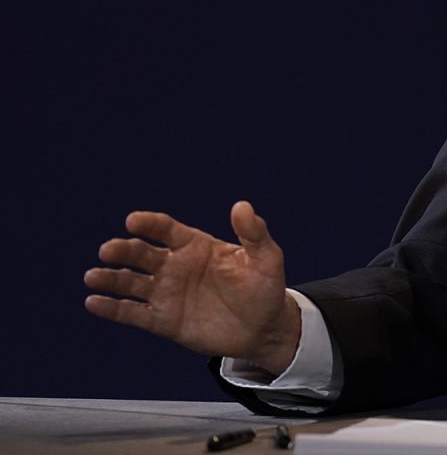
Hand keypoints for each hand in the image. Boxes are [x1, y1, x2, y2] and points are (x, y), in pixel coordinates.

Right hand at [85, 201, 300, 375]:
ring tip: (93, 276)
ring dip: (111, 278)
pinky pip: (133, 313)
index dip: (150, 224)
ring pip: (131, 283)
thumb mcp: (266, 258)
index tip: (133, 220)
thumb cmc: (264, 287)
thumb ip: (253, 233)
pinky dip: (112, 308)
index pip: (167, 230)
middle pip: (143, 254)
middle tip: (108, 250)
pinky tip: (93, 302)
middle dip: (124, 250)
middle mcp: (175, 266)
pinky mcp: (163, 320)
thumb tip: (242, 205)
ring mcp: (167, 293)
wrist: (263, 328)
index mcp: (196, 246)